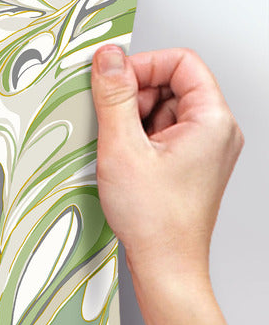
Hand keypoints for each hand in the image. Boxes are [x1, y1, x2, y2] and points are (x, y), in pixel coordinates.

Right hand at [90, 43, 244, 283]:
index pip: (181, 63)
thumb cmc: (155, 220)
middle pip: (172, 86)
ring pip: (164, 111)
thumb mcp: (122, 149)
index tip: (112, 80)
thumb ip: (114, 97)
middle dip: (135, 97)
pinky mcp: (191, 166)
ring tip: (119, 152)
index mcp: (212, 120)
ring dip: (133, 122)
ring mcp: (206, 150)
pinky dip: (139, 142)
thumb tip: (108, 59)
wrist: (166, 265)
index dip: (143, 66)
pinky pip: (163, 136)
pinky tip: (124, 164)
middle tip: (111, 123)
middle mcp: (216, 131)